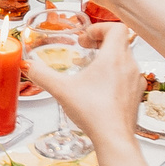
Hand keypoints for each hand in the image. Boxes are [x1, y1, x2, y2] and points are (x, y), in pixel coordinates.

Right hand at [23, 20, 142, 146]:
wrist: (114, 138)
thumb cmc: (94, 112)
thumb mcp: (61, 90)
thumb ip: (42, 75)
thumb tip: (28, 66)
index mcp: (114, 57)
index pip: (116, 28)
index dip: (99, 28)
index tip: (85, 37)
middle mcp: (129, 65)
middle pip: (120, 42)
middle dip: (101, 42)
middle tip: (85, 49)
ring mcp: (135, 81)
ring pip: (125, 59)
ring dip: (108, 59)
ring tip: (90, 70)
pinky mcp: (136, 95)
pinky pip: (127, 76)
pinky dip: (115, 75)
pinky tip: (99, 89)